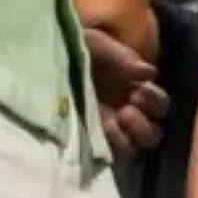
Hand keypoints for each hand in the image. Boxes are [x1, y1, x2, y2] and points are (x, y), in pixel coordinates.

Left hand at [84, 25, 168, 156]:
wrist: (38, 56)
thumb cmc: (72, 45)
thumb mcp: (97, 44)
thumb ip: (123, 57)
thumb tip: (150, 73)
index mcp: (133, 88)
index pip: (159, 105)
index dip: (154, 101)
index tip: (139, 91)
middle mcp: (126, 111)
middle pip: (152, 133)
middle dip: (143, 124)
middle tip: (127, 109)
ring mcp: (108, 128)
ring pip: (134, 147)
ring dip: (129, 137)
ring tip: (113, 121)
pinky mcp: (88, 138)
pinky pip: (109, 153)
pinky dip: (109, 144)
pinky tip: (98, 128)